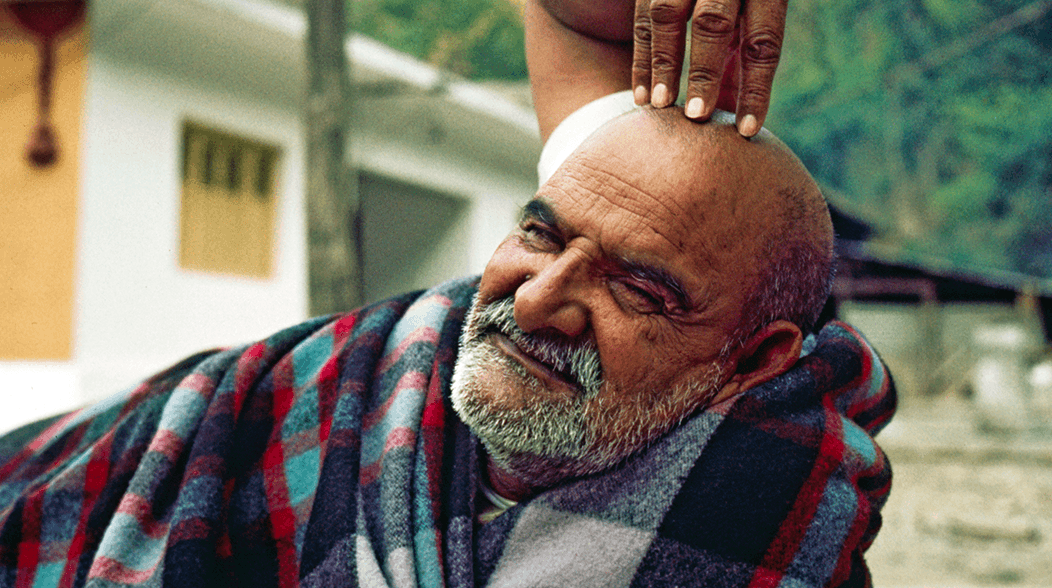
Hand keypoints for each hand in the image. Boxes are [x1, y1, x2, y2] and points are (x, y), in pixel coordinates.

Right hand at [631, 0, 786, 136]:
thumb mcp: (752, 18)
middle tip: (696, 116)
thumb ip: (743, 58)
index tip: (748, 131)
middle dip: (704, 73)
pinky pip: (641, 19)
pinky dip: (641, 60)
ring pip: (667, 16)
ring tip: (660, 106)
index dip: (756, 89)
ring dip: (663, 66)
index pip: (762, 42)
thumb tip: (734, 119)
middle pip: (713, 23)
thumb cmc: (739, 1)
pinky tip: (642, 97)